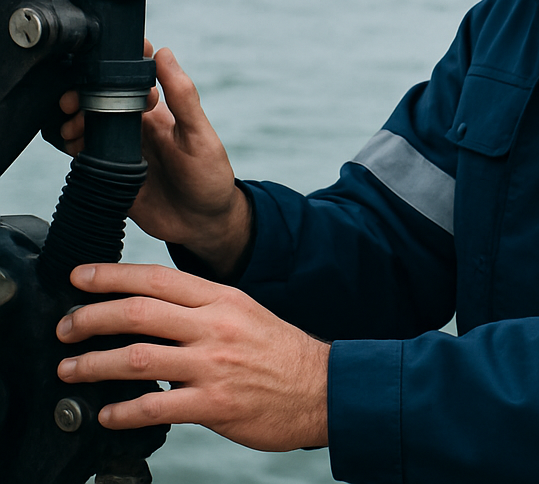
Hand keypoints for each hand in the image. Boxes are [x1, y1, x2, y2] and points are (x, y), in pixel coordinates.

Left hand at [56, 263, 329, 451]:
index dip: (113, 275)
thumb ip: (202, 309)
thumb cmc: (280, 352)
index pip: (158, 278)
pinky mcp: (214, 404)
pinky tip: (107, 413)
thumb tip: (152, 310)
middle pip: (140, 312)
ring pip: (138, 358)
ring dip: (94, 364)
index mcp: (222, 298)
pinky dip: (123, 411)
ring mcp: (214, 365)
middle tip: (65, 326)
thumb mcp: (245, 313)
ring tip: (71, 369)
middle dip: (91, 317)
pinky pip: (155, 407)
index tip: (80, 277)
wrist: (323, 387)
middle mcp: (215, 326)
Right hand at [60, 47, 250, 276]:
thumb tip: (165, 53)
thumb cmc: (210, 175)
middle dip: (82, 95)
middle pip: (101, 102)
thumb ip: (183, 98)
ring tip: (73, 126)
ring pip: (88, 127)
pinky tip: (72, 147)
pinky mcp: (110, 176)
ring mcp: (121, 151)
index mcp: (157, 113)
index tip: (97, 58)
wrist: (204, 224)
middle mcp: (136, 128)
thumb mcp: (198, 134)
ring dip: (74, 121)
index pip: (133, 79)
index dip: (114, 66)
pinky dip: (73, 148)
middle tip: (72, 101)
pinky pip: (85, 157)